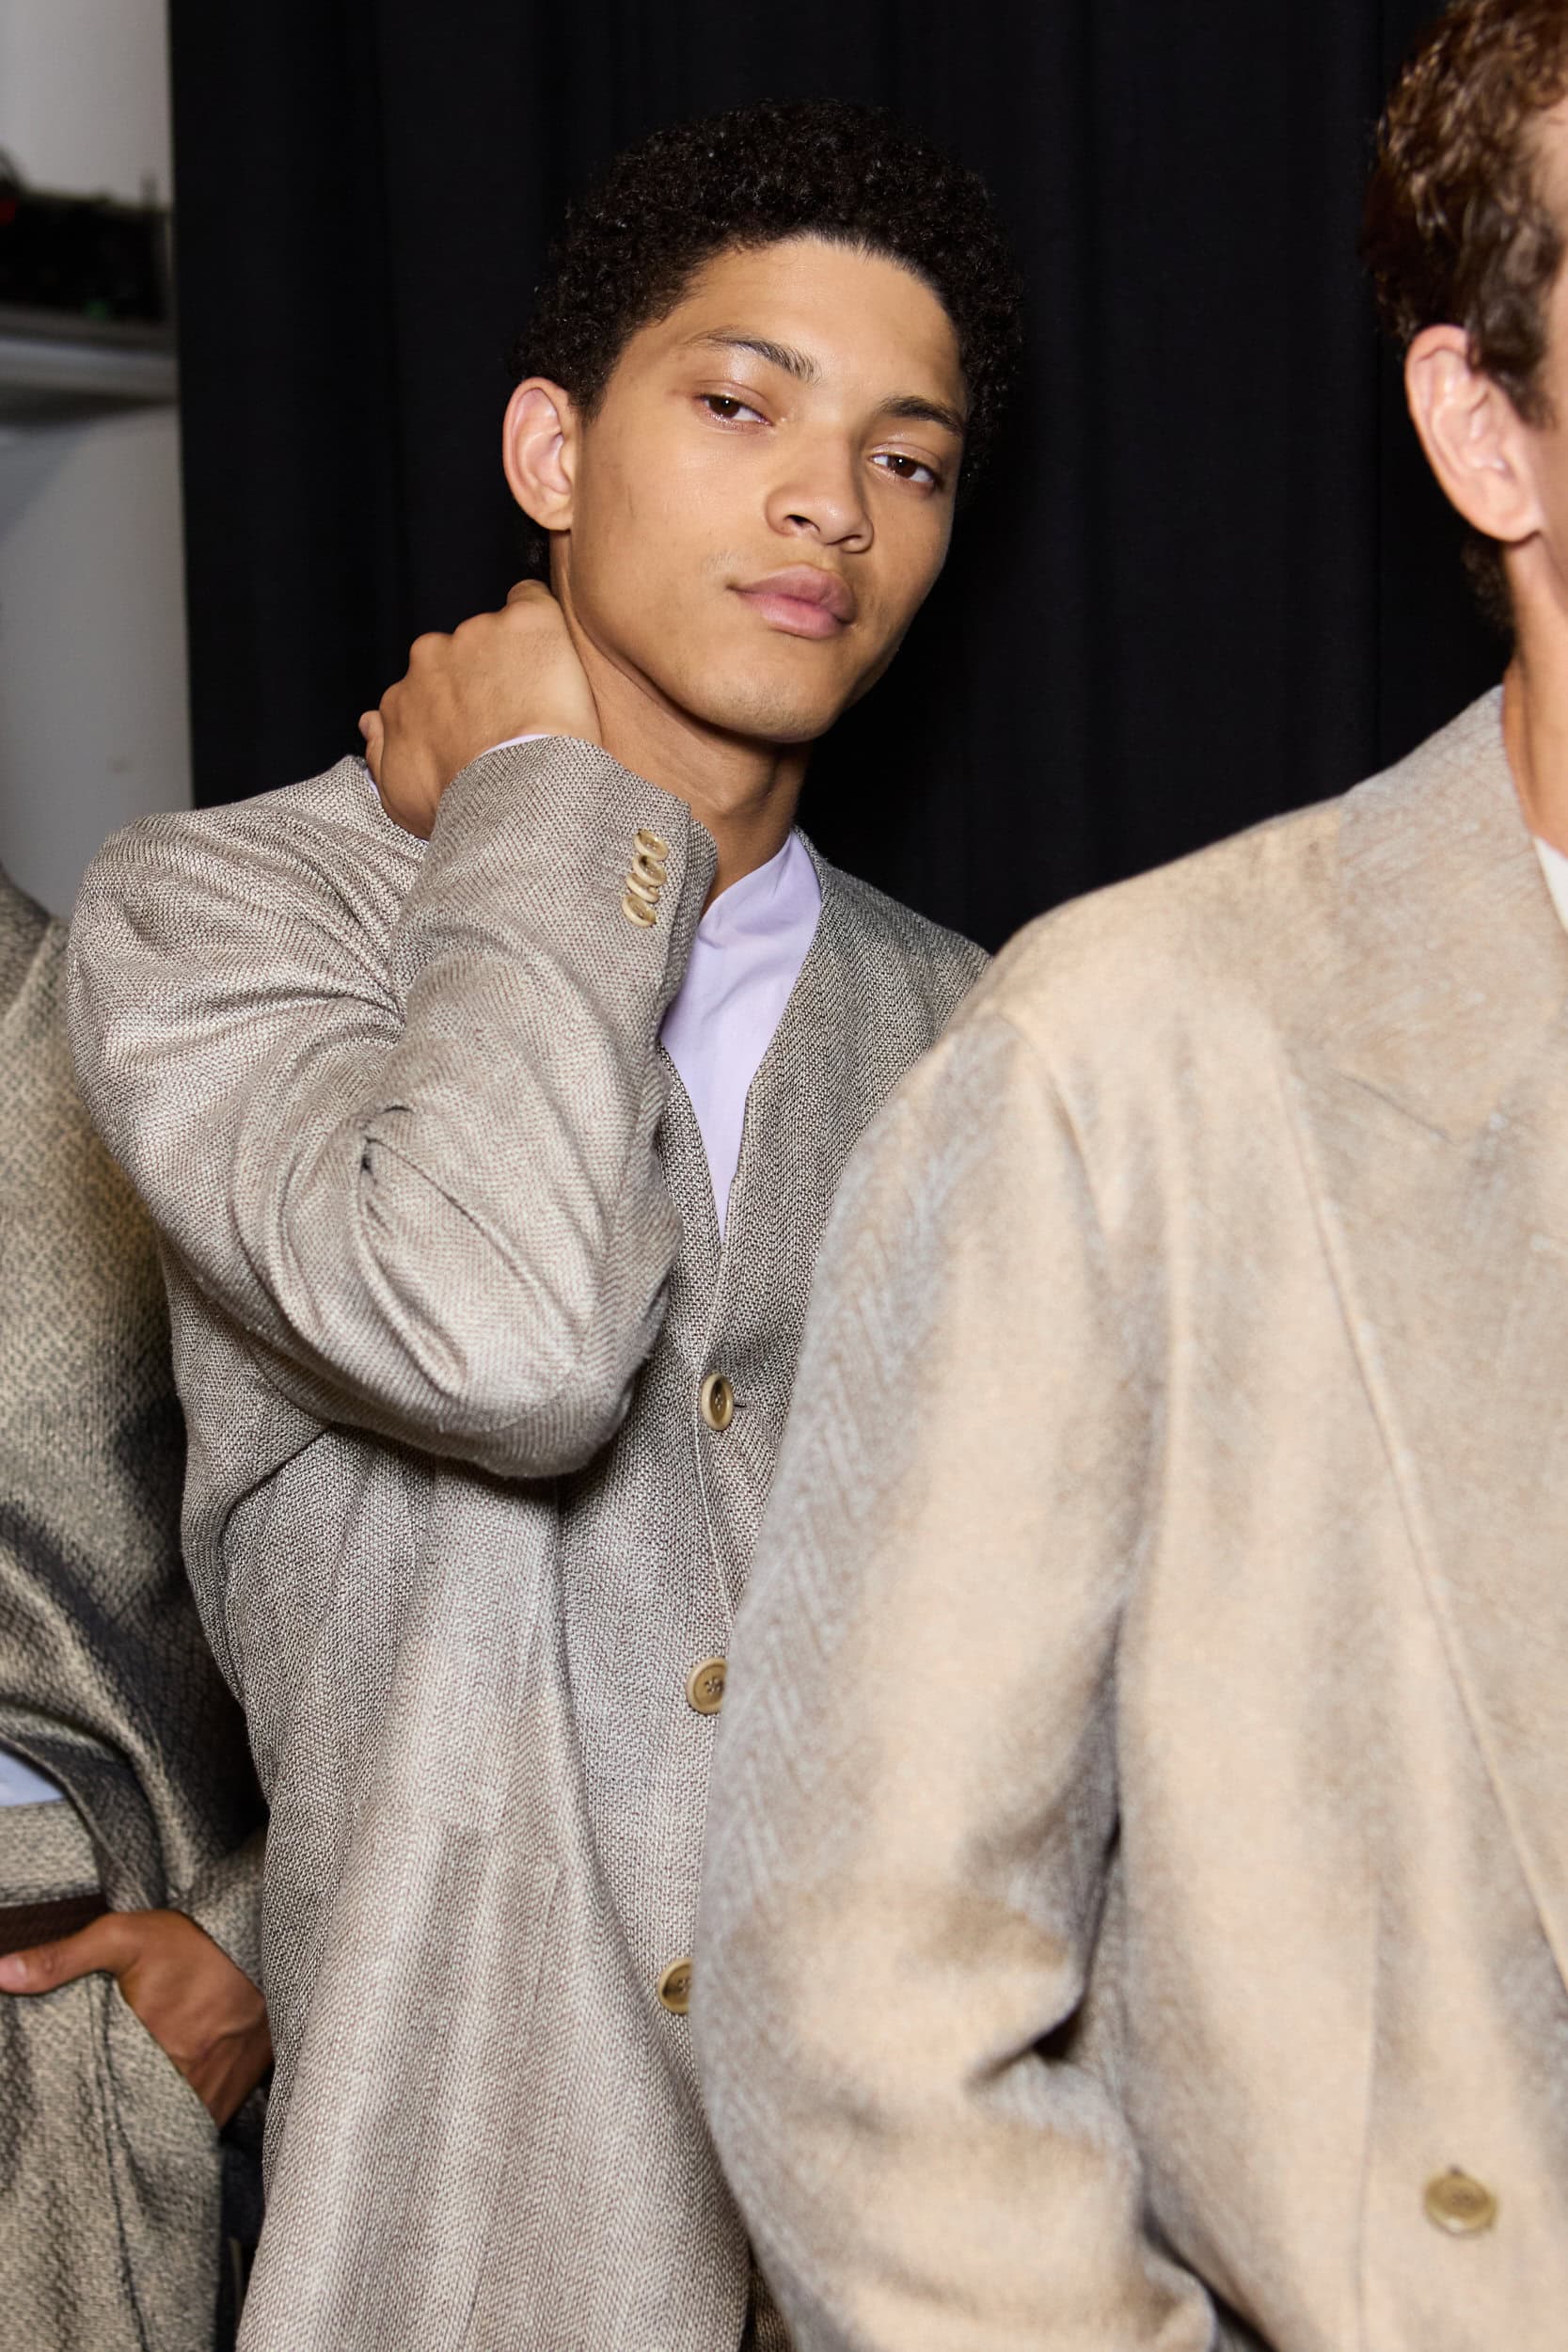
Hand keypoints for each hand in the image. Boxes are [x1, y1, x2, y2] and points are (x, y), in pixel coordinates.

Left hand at [0, 1908, 270, 2126]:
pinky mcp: (240, 2087)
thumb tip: (0, 1973)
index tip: (74, 2116)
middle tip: (102, 2118)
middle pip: (141, 2122)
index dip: (88, 2119)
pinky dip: (187, 2122)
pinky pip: (207, 2123)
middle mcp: (186, 2077)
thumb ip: (60, 1960)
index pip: (108, 2107)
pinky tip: (171, 2111)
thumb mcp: (122, 1937)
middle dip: (121, 2125)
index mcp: (152, 2049)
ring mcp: (216, 2088)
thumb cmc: (192, 1941)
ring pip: (175, 2129)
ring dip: (154, 2127)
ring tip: (131, 2122)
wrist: (263, 1936)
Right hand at [361, 580, 599, 837]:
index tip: (478, 729)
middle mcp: (431, 658)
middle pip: (456, 657)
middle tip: (512, 715)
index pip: (424, 691)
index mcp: (403, 698)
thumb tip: (370, 723)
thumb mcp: (402, 799)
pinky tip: (554, 646)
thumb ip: (380, 756)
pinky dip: (541, 619)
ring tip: (540, 697)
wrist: (515, 791)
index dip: (453, 708)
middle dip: (480, 678)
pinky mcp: (526, 621)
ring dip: (513, 657)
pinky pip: (532, 601)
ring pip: (494, 634)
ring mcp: (479, 634)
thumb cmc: (464, 805)